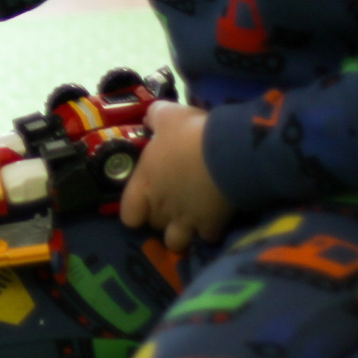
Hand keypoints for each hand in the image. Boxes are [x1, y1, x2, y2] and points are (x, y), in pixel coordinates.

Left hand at [118, 102, 235, 252]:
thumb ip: (154, 116)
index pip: (128, 214)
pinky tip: (217, 219)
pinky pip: (207, 237)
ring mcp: (185, 219)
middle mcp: (161, 207)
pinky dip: (211, 231)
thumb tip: (149, 119)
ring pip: (176, 242)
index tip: (147, 200)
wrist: (228, 151)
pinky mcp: (211, 225)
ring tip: (191, 221)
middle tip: (174, 203)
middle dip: (162, 218)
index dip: (136, 210)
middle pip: (154, 225)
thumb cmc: (191, 133)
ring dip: (182, 234)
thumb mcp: (168, 115)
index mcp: (145, 183)